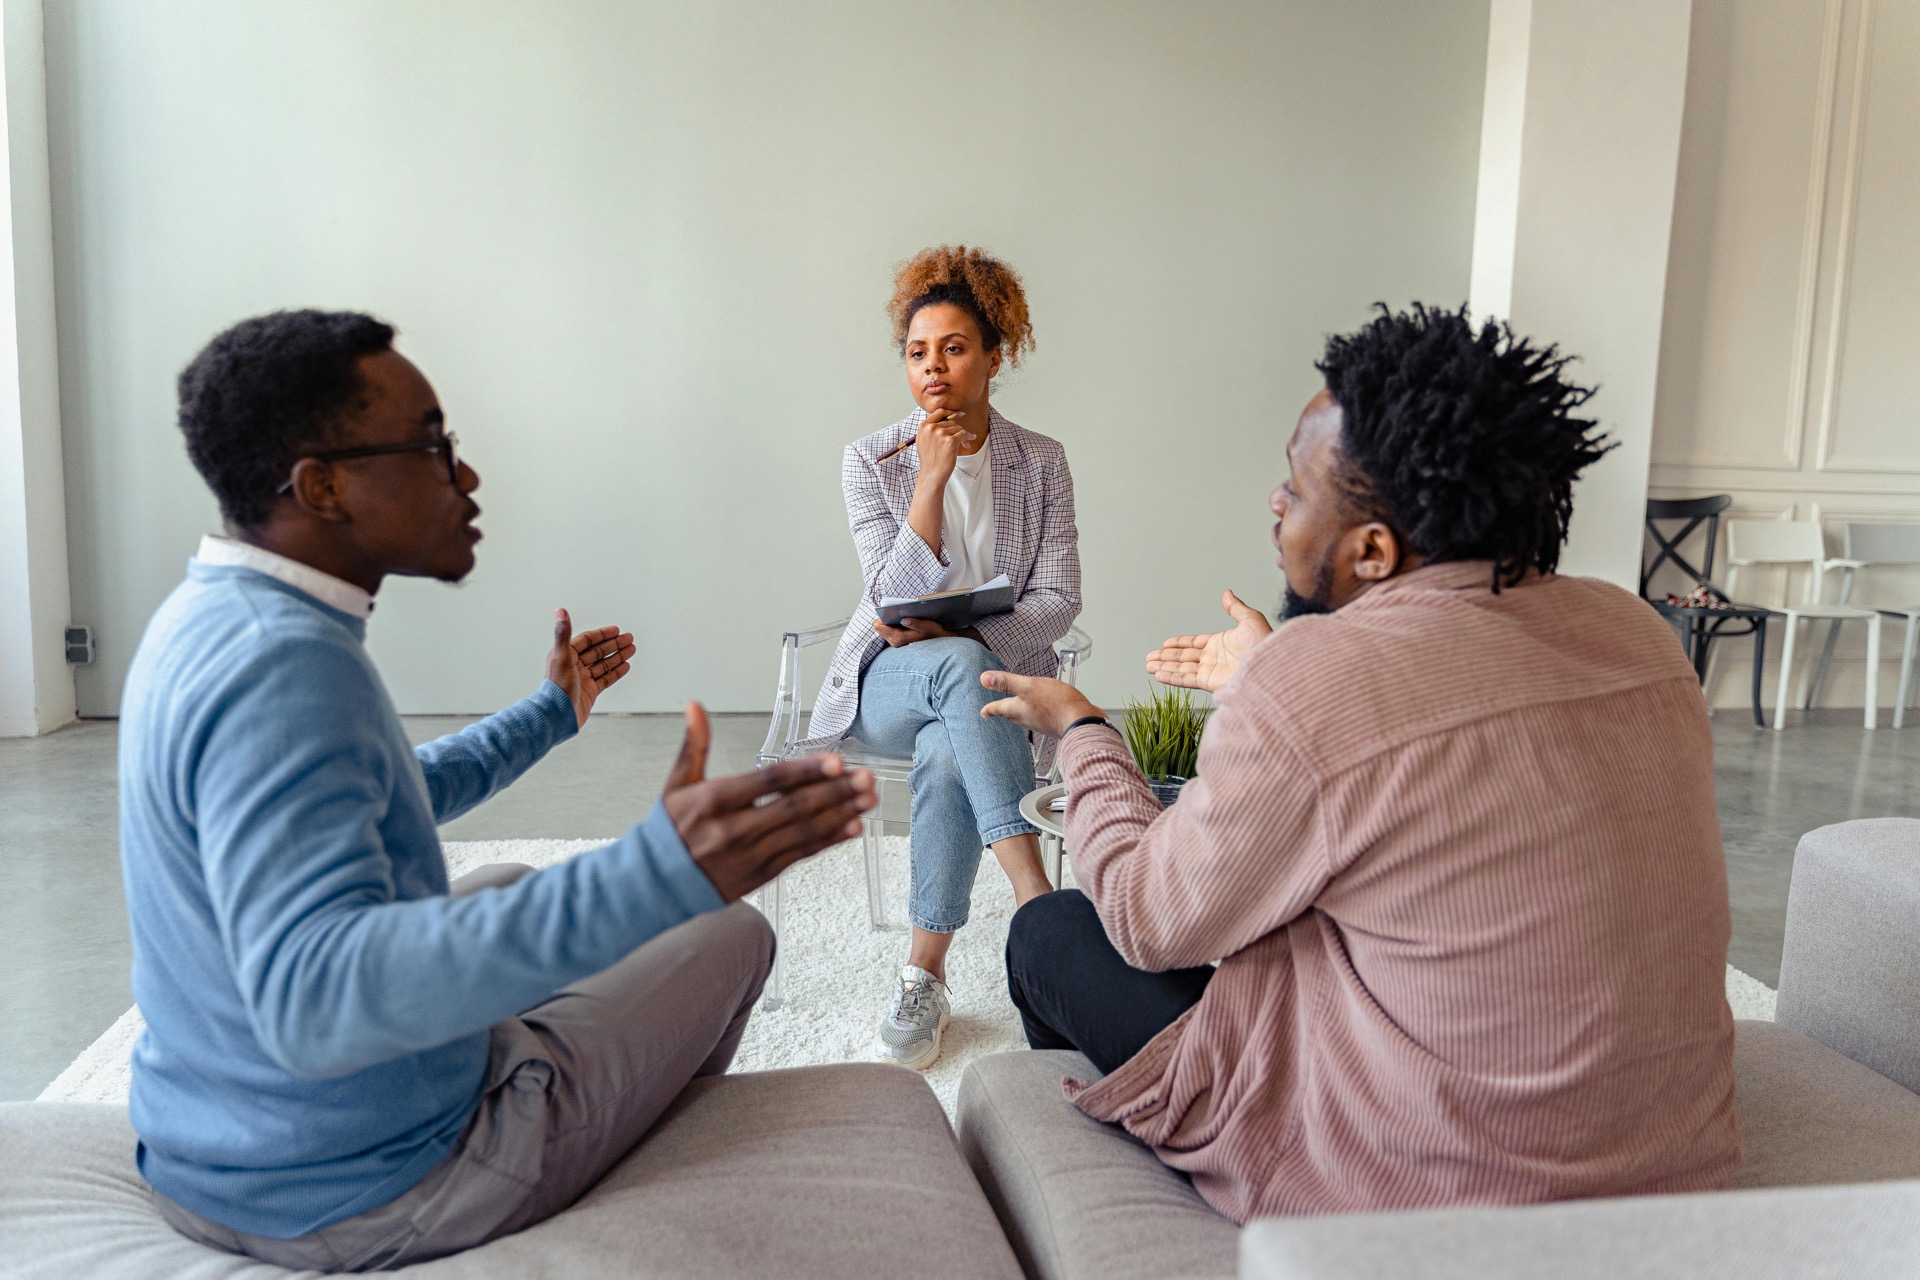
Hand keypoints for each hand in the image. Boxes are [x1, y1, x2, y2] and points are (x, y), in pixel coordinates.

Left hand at [547, 608, 635, 726]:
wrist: (558, 716)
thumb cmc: (557, 687)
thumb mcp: (562, 656)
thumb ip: (562, 633)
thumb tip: (560, 610)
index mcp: (565, 655)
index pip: (587, 640)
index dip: (602, 634)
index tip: (616, 630)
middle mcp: (574, 666)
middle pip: (597, 651)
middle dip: (614, 644)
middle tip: (629, 638)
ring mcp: (583, 680)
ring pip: (603, 664)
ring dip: (618, 656)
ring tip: (632, 649)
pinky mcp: (589, 692)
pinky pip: (605, 679)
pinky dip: (616, 672)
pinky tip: (625, 666)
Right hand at [661, 703, 877, 901]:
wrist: (654, 884)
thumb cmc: (669, 830)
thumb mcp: (676, 785)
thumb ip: (693, 745)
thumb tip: (694, 706)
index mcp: (714, 801)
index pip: (770, 782)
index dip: (806, 771)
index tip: (836, 761)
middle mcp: (735, 829)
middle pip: (795, 807)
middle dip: (836, 791)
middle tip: (866, 778)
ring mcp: (750, 855)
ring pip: (804, 832)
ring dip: (841, 814)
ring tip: (868, 799)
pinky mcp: (760, 875)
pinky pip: (801, 855)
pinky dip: (829, 841)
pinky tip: (852, 828)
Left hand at [873, 616, 954, 646]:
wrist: (938, 641)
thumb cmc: (933, 633)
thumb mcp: (926, 626)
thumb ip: (914, 623)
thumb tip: (903, 619)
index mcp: (899, 638)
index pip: (879, 627)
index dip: (882, 616)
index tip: (890, 611)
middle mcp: (894, 642)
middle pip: (879, 628)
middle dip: (885, 618)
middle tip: (896, 612)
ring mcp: (895, 642)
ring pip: (883, 629)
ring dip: (889, 621)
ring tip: (900, 616)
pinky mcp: (897, 641)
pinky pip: (888, 630)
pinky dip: (892, 624)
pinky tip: (901, 620)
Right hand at [912, 406, 975, 482]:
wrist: (932, 474)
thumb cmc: (929, 460)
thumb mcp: (923, 441)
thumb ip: (930, 429)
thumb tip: (945, 419)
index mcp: (923, 426)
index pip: (939, 412)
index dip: (951, 412)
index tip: (959, 414)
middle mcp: (931, 428)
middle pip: (951, 422)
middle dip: (958, 430)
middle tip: (962, 438)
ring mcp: (940, 433)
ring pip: (958, 428)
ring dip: (963, 436)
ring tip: (965, 444)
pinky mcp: (950, 441)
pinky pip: (963, 434)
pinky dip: (968, 436)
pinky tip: (971, 439)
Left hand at [978, 670, 1102, 738]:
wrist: (1081, 722)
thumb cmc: (1056, 705)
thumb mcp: (1028, 686)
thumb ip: (1007, 682)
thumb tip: (984, 679)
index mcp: (1017, 709)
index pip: (998, 708)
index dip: (989, 708)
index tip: (983, 712)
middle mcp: (1027, 719)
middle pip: (1011, 715)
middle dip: (1003, 712)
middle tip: (997, 711)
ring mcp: (1041, 723)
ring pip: (1025, 718)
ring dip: (1019, 714)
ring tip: (1017, 711)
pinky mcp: (1054, 724)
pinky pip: (1040, 719)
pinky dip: (1037, 714)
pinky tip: (1043, 711)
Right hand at [1145, 590, 1272, 692]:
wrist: (1271, 667)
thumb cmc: (1265, 643)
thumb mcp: (1250, 619)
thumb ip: (1235, 608)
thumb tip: (1227, 593)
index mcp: (1222, 643)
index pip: (1195, 643)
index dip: (1180, 643)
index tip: (1165, 643)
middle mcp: (1214, 658)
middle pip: (1184, 657)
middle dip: (1166, 657)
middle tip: (1149, 657)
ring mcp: (1211, 671)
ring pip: (1181, 668)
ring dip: (1164, 666)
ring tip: (1148, 665)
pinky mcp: (1210, 682)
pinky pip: (1186, 678)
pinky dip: (1171, 677)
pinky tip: (1158, 674)